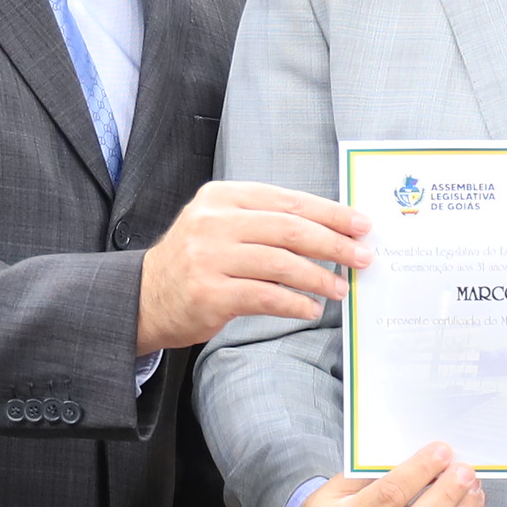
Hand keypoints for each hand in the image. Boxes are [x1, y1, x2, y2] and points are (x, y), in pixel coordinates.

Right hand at [136, 181, 372, 350]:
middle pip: (289, 229)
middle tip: (362, 257)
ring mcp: (208, 257)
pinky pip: (265, 297)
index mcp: (222, 197)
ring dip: (319, 277)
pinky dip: (295, 304)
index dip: (330, 213)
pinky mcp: (208, 293)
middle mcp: (213, 222)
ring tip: (341, 288)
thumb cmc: (196, 262)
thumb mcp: (222, 226)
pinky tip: (311, 309)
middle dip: (333, 244)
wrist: (144, 297)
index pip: (288, 200)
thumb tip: (330, 233)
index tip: (361, 225)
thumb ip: (266, 223)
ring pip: (280, 263)